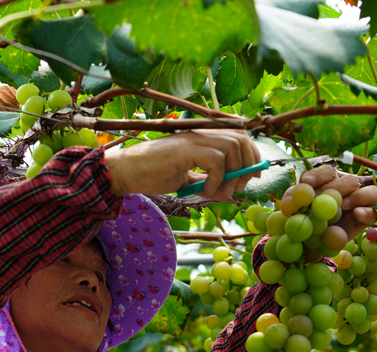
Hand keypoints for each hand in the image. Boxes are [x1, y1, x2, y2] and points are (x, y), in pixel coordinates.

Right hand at [105, 130, 260, 200]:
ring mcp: (192, 139)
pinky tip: (204, 188)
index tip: (250, 177)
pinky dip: (217, 178)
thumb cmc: (151, 175)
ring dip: (233, 172)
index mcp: (202, 138)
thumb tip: (228, 191)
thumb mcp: (186, 182)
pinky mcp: (184, 150)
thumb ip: (207, 183)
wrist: (125, 172)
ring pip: (232, 146)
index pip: (239, 136)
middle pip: (241, 138)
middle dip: (247, 164)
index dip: (251, 155)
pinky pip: (215, 160)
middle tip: (237, 187)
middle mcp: (200, 134)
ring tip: (220, 191)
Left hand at [296, 165, 376, 240]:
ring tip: (341, 206)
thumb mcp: (293, 209)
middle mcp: (347, 189)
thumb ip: (294, 198)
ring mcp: (359, 203)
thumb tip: (302, 187)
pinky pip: (373, 213)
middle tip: (323, 199)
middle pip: (350, 180)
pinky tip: (357, 213)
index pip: (327, 172)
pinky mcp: (365, 219)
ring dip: (356, 197)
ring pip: (371, 191)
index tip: (306, 182)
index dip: (318, 175)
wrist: (308, 243)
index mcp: (329, 182)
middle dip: (336, 189)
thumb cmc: (301, 220)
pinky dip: (366, 212)